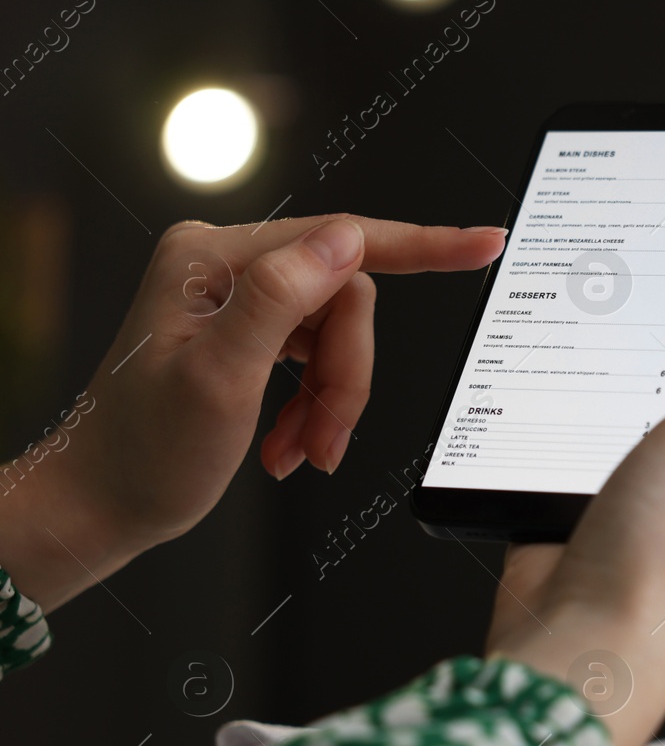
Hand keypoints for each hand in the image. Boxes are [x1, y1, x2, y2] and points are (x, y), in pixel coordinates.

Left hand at [0, 215, 506, 610]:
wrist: (102, 504)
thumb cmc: (144, 453)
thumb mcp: (219, 379)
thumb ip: (281, 300)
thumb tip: (345, 241)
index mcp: (213, 258)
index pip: (342, 241)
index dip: (422, 246)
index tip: (481, 244)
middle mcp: (225, 265)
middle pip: (345, 303)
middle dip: (347, 377)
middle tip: (328, 437)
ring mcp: (237, 300)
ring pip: (338, 337)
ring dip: (331, 402)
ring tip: (302, 450)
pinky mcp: (247, 333)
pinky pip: (317, 359)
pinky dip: (315, 408)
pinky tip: (288, 444)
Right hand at [484, 298, 664, 745]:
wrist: (586, 635)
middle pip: (658, 394)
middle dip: (631, 359)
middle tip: (602, 310)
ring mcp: (630, 504)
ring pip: (600, 418)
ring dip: (579, 396)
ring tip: (562, 352)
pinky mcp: (570, 516)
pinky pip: (551, 453)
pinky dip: (538, 432)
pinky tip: (528, 406)